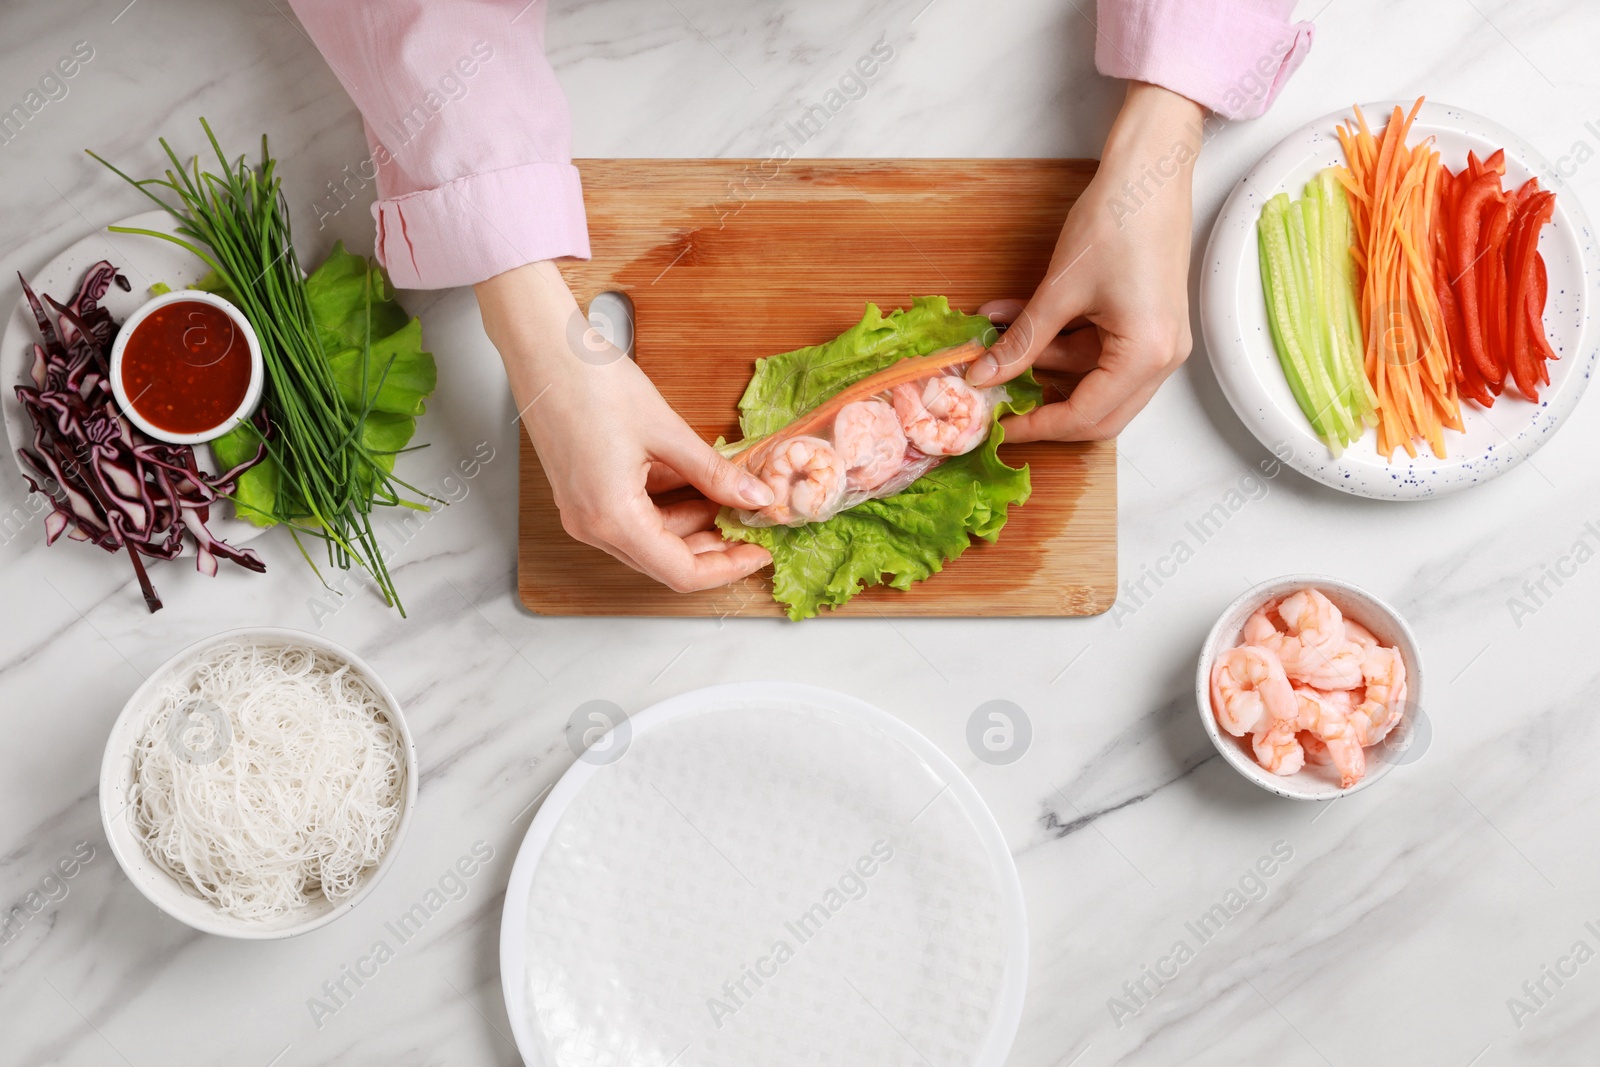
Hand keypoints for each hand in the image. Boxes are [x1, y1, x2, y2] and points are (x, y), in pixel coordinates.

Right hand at [476, 262, 773, 591]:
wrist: (543, 349)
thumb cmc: (592, 382)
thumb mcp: (666, 431)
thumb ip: (713, 473)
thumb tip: (756, 497)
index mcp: (611, 518)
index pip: (680, 572)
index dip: (727, 568)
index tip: (759, 552)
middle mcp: (591, 527)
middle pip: (665, 562)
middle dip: (713, 548)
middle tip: (752, 525)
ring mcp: (583, 512)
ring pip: (650, 541)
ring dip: (692, 526)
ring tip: (731, 499)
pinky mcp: (584, 494)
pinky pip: (633, 517)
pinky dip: (668, 508)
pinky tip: (697, 485)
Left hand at [967, 82, 1203, 440]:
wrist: (1151, 170)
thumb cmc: (1118, 219)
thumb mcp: (1059, 289)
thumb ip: (1023, 341)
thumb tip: (985, 375)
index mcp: (1147, 355)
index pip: (1086, 416)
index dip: (1037, 426)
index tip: (999, 427)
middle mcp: (1161, 358)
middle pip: (1098, 412)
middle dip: (1045, 407)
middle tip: (1000, 403)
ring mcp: (1157, 342)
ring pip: (1092, 378)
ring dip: (1044, 363)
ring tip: (995, 340)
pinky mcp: (1146, 324)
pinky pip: (1098, 350)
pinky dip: (1059, 341)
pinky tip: (1017, 319)